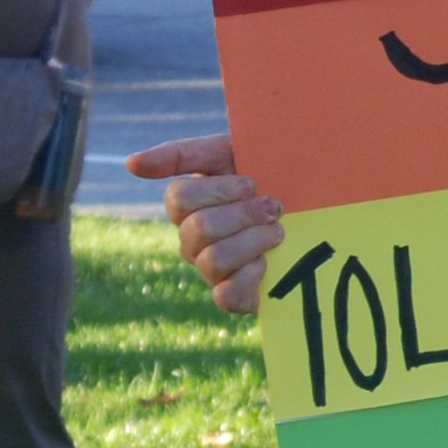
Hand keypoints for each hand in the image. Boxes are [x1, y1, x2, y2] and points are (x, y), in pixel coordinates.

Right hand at [129, 132, 283, 313]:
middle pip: (197, 230)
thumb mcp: (231, 151)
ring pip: (212, 260)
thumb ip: (181, 154)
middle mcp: (192, 240)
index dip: (220, 190)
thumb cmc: (269, 173)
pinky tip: (270, 260)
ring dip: (253, 241)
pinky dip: (251, 276)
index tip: (252, 182)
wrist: (316, 202)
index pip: (180, 198)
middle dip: (243, 214)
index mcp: (187, 205)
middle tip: (275, 206)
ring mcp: (211, 270)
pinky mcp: (234, 297)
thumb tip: (131, 165)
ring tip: (279, 230)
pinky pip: (225, 296)